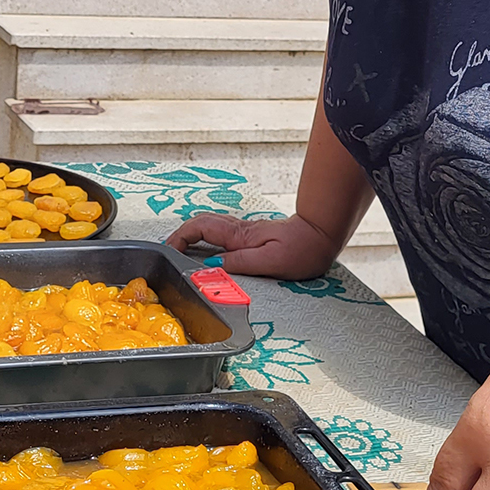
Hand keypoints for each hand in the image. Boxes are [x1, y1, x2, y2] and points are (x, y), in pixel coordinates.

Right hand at [164, 212, 343, 279]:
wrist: (322, 236)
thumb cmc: (303, 249)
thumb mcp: (272, 260)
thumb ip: (241, 262)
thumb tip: (212, 265)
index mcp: (239, 235)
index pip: (199, 228)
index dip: (179, 237)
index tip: (168, 252)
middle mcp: (238, 230)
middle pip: (199, 225)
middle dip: (179, 236)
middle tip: (167, 254)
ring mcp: (244, 233)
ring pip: (208, 228)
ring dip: (190, 237)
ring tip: (179, 255)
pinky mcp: (250, 238)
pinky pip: (219, 236)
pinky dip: (204, 241)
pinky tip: (205, 255)